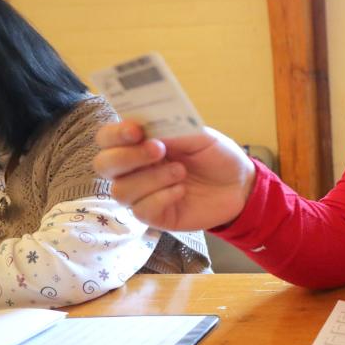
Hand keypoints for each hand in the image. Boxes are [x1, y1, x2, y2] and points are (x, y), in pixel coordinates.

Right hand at [93, 121, 256, 231]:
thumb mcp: (200, 135)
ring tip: (181, 172)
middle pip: (104, 165)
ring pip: (121, 190)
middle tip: (159, 150)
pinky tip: (181, 191)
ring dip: (151, 178)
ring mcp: (142, 194)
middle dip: (128, 157)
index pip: (108, 138)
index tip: (135, 130)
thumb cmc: (216, 156)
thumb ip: (172, 130)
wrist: (240, 185)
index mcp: (140, 143)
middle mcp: (135, 169)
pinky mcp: (155, 216)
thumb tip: (146, 129)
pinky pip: (141, 210)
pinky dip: (161, 197)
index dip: (114, 134)